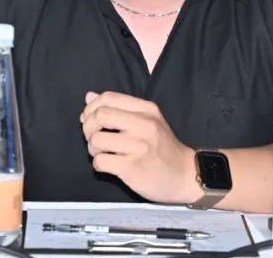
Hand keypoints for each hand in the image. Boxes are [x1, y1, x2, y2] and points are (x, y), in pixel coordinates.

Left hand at [80, 91, 195, 203]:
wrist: (185, 175)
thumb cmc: (162, 148)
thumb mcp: (148, 121)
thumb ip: (119, 108)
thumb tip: (89, 96)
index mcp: (147, 109)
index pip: (108, 97)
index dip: (91, 107)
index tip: (88, 119)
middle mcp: (144, 125)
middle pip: (100, 116)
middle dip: (87, 127)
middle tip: (92, 137)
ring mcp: (138, 147)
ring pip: (96, 140)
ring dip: (92, 148)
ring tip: (102, 152)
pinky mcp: (132, 168)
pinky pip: (100, 161)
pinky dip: (98, 164)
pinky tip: (107, 165)